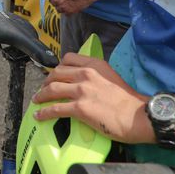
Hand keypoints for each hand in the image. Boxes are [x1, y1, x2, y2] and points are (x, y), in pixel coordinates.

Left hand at [32, 53, 152, 143]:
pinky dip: (44, 112)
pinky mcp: (80, 108)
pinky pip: (55, 109)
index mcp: (95, 65)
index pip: (68, 59)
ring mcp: (82, 90)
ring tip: (36, 100)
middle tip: (43, 88)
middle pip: (56, 73)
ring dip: (41, 95)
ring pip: (52, 89)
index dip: (58, 67)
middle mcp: (86, 74)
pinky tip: (39, 115)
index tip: (54, 74)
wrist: (138, 116)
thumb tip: (85, 82)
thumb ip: (96, 75)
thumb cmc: (128, 100)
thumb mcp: (111, 77)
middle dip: (46, 81)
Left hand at [46, 0, 97, 14]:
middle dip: (57, 0)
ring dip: (62, 6)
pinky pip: (66, 13)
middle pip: (53, 3)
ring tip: (69, 2)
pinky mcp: (69, 12)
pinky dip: (68, 10)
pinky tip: (73, 5)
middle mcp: (55, 0)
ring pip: (58, 9)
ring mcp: (62, 7)